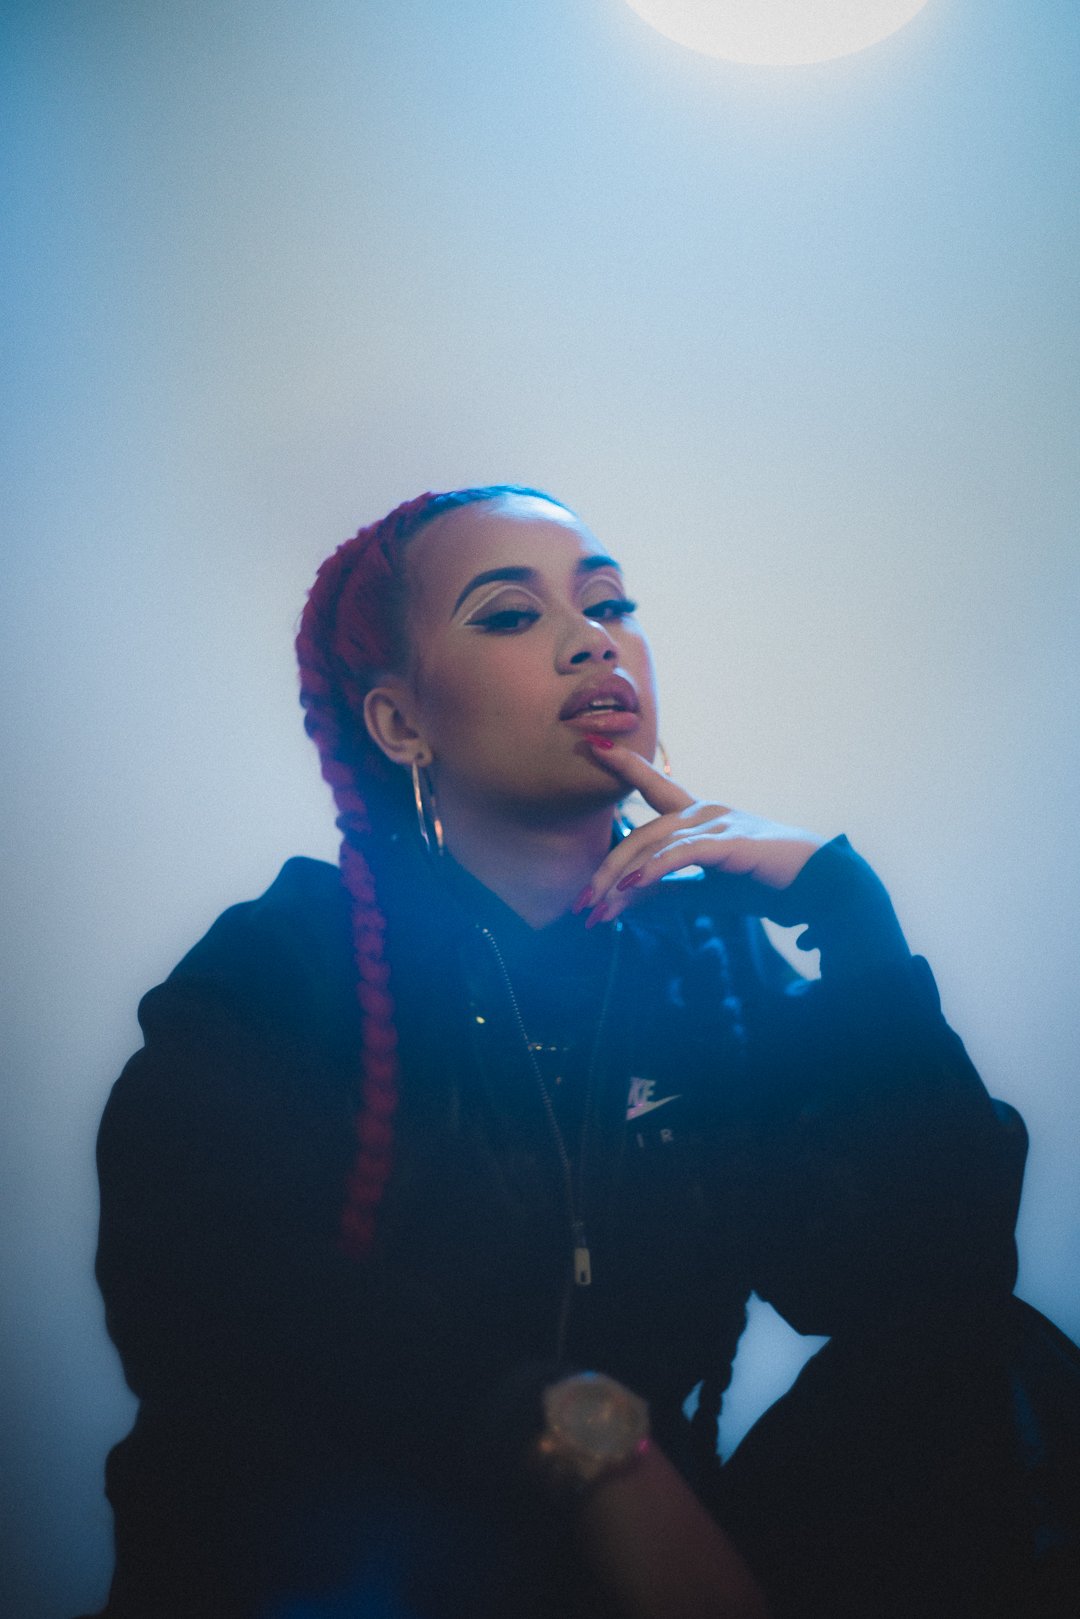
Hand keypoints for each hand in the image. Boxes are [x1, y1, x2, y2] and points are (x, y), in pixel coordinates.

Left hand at [577, 740, 823, 925]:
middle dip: (606, 871)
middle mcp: (705, 812)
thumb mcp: (705, 889)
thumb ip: (665, 889)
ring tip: (597, 909)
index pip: (653, 786)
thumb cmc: (763, 884)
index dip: (624, 765)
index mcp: (699, 816)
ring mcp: (719, 823)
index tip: (591, 747)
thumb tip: (623, 897)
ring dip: (622, 880)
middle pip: (641, 834)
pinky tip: (632, 886)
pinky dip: (655, 869)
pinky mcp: (732, 842)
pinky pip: (684, 853)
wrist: (817, 886)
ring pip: (655, 845)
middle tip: (580, 906)